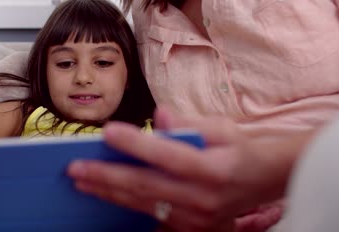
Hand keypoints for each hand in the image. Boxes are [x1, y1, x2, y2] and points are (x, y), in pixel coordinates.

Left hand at [68, 107, 297, 230]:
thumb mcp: (221, 128)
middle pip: (146, 185)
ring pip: (143, 203)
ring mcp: (196, 218)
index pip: (167, 155)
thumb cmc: (238, 149)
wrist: (263, 181)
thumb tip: (160, 117)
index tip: (106, 132)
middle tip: (75, 168)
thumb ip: (189, 123)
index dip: (136, 144)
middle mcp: (203, 198)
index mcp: (212, 168)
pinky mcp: (191, 227)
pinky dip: (125, 203)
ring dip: (109, 191)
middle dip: (106, 176)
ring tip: (81, 181)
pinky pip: (150, 216)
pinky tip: (104, 194)